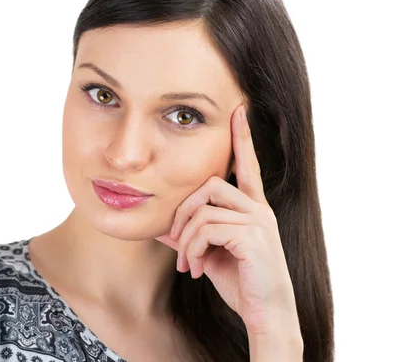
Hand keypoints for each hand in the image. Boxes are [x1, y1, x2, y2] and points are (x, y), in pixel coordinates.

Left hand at [155, 103, 300, 336]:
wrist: (264, 314)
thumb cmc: (240, 281)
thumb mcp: (208, 254)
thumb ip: (189, 235)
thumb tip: (158, 226)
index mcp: (251, 207)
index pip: (247, 164)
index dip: (242, 137)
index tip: (238, 109)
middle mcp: (258, 208)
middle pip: (209, 183)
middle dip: (183, 209)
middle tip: (174, 239)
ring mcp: (258, 221)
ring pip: (204, 207)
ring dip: (185, 237)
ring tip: (185, 262)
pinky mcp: (253, 236)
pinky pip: (206, 228)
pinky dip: (191, 249)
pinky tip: (194, 269)